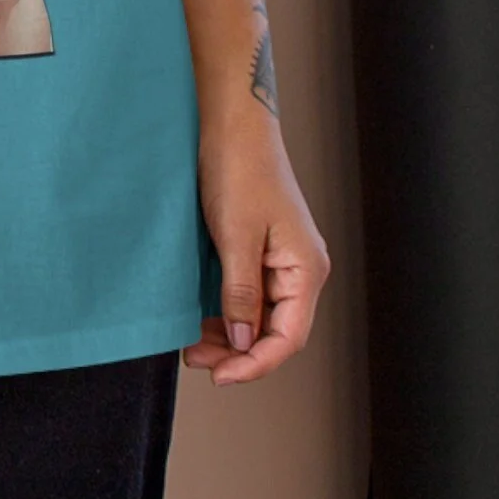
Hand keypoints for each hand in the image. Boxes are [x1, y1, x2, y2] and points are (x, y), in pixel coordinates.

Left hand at [181, 106, 329, 384]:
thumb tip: (243, 342)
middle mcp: (299, 269)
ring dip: (229, 335)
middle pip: (275, 332)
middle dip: (238, 353)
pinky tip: (200, 318)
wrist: (231, 121)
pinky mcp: (259, 248)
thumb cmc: (239, 169)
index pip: (288, 338)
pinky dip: (225, 311)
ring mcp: (279, 259)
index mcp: (306, 269)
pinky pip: (247, 294)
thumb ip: (241, 293)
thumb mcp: (235, 236)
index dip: (255, 364)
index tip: (220, 376)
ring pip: (259, 316)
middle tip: (196, 360)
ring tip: (193, 344)